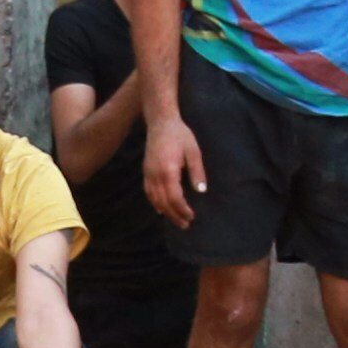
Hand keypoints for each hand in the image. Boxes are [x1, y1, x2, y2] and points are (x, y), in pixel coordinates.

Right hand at [142, 111, 203, 228]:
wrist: (161, 122)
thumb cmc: (179, 135)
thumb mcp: (193, 151)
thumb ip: (197, 172)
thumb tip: (201, 191)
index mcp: (168, 171)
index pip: (175, 197)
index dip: (183, 209)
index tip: (192, 216)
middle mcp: (156, 175)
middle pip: (164, 202)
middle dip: (175, 215)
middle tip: (185, 224)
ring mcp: (148, 174)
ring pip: (155, 200)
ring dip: (165, 212)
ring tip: (176, 220)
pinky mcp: (146, 171)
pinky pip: (148, 192)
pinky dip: (154, 203)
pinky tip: (161, 210)